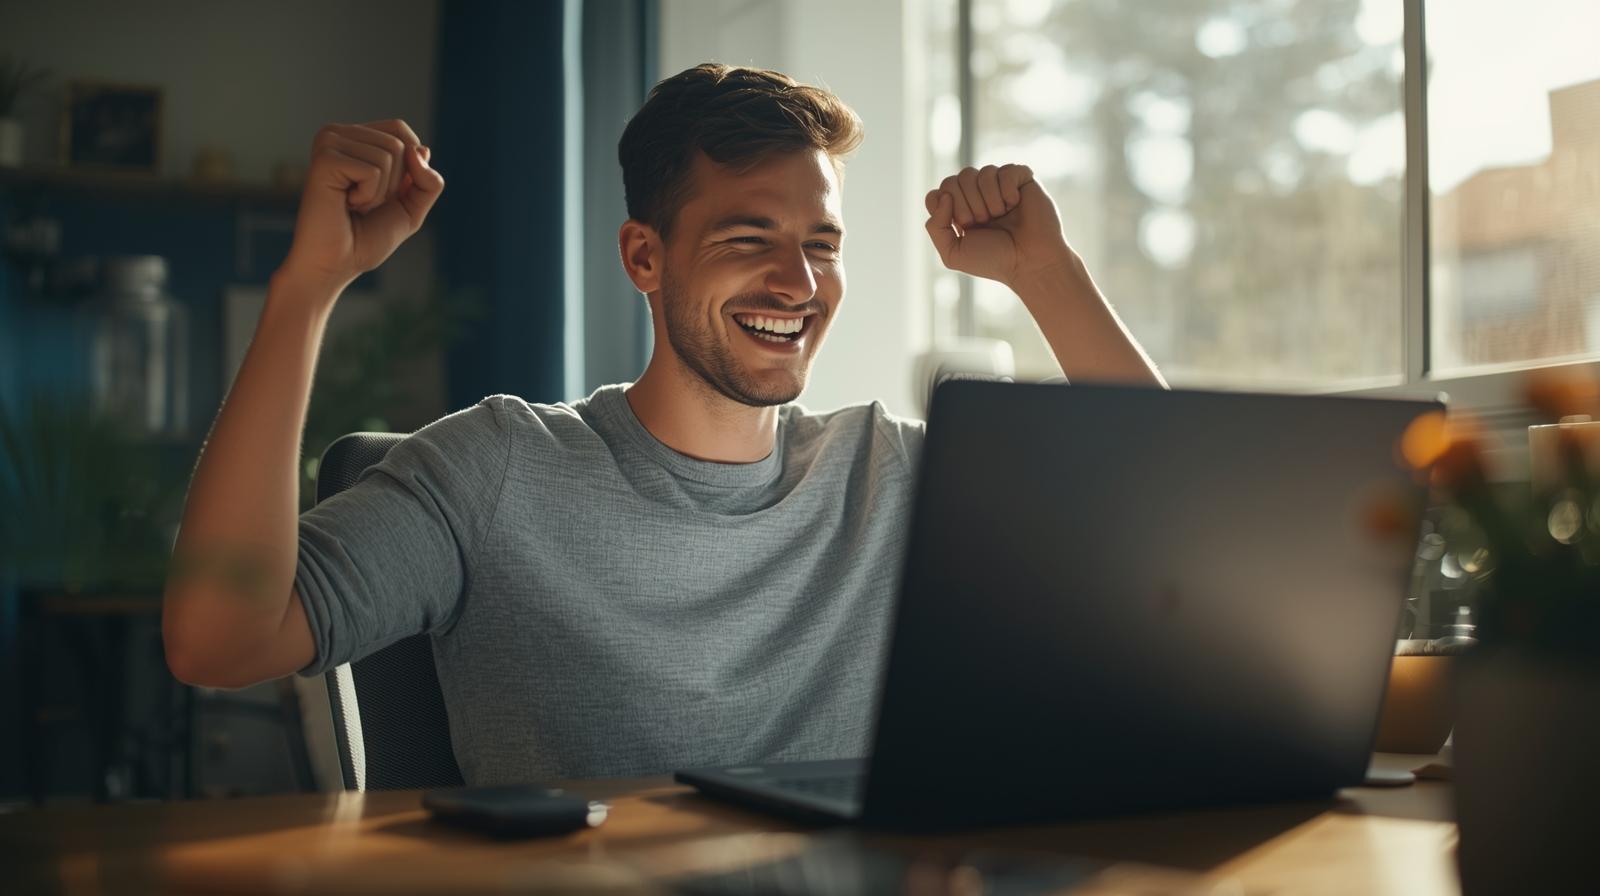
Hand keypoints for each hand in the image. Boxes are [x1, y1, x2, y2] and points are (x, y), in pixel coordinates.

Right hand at [278, 120, 444, 294]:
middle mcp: (338, 134)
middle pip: (399, 143)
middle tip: (364, 204)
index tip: (383, 195)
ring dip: (380, 192)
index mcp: (355, 139)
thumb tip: (422, 149)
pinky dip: (368, 195)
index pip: (400, 129)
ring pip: (389, 154)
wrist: (336, 264)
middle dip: (394, 184)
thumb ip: (428, 180)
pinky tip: (345, 204)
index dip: (409, 165)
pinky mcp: (324, 158)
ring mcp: (328, 142)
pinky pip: (373, 170)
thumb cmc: (366, 238)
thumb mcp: (411, 208)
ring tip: (353, 204)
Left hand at [924, 164, 1072, 288]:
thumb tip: (943, 195)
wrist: (1030, 262)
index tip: (963, 225)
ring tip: (1001, 216)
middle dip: (968, 205)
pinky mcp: (1021, 179)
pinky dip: (1007, 191)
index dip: (947, 206)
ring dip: (989, 201)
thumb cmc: (994, 260)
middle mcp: (978, 195)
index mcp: (960, 210)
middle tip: (984, 222)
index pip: (940, 191)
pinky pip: (1006, 171)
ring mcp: (999, 185)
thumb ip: (935, 227)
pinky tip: (1015, 205)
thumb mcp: (953, 254)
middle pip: (955, 179)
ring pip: (980, 173)